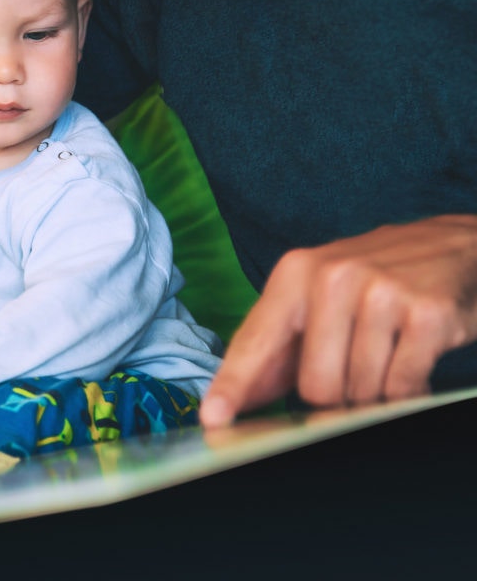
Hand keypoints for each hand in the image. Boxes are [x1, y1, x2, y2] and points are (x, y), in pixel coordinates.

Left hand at [201, 215, 476, 426]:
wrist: (450, 246)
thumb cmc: (371, 281)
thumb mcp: (314, 301)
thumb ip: (274, 351)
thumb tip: (231, 401)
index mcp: (294, 274)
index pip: (255, 341)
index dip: (233, 385)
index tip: (213, 418)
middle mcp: (333, 277)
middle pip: (315, 386)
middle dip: (335, 393)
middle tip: (353, 364)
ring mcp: (381, 292)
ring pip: (360, 390)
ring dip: (374, 388)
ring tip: (385, 352)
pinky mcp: (426, 312)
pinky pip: (402, 386)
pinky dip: (407, 387)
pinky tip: (410, 356)